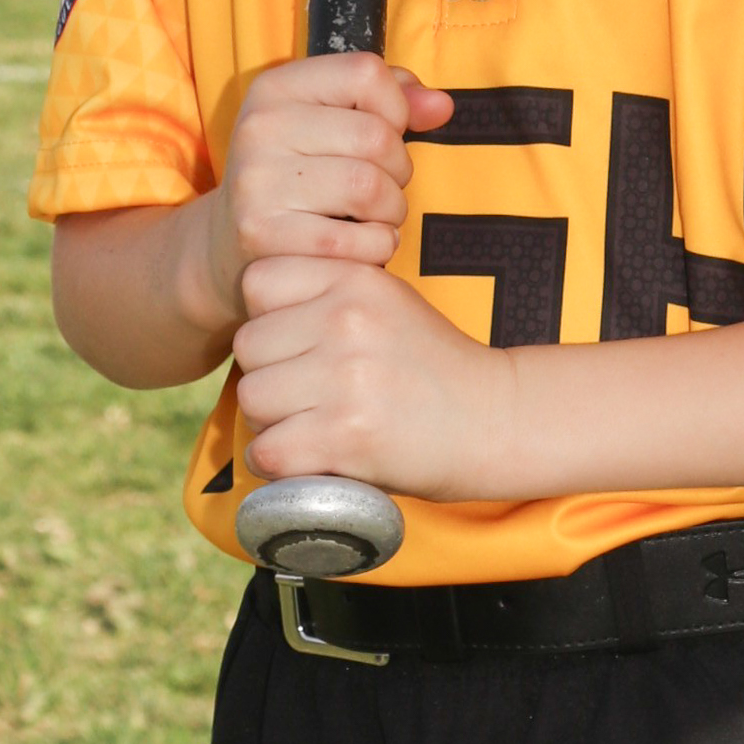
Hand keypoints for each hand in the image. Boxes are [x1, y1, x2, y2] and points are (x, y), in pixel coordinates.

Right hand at [209, 53, 451, 326]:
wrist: (226, 244)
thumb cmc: (299, 177)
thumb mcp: (330, 124)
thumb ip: (393, 104)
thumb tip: (442, 106)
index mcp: (276, 87)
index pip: (366, 73)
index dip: (395, 108)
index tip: (384, 134)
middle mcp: (259, 127)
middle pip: (376, 136)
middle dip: (398, 169)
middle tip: (383, 189)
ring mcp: (256, 182)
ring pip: (370, 188)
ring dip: (391, 211)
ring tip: (375, 217)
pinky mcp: (262, 235)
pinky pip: (356, 240)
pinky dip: (376, 247)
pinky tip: (362, 245)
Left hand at [234, 258, 511, 501]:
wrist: (495, 422)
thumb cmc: (432, 367)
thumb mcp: (387, 302)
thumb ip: (327, 294)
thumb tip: (255, 321)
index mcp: (356, 279)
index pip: (258, 282)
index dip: (268, 317)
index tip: (295, 343)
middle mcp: (348, 320)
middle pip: (249, 345)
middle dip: (267, 374)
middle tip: (306, 395)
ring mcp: (346, 378)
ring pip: (252, 399)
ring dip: (271, 422)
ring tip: (312, 426)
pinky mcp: (346, 436)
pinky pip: (267, 450)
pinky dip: (280, 464)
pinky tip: (310, 459)